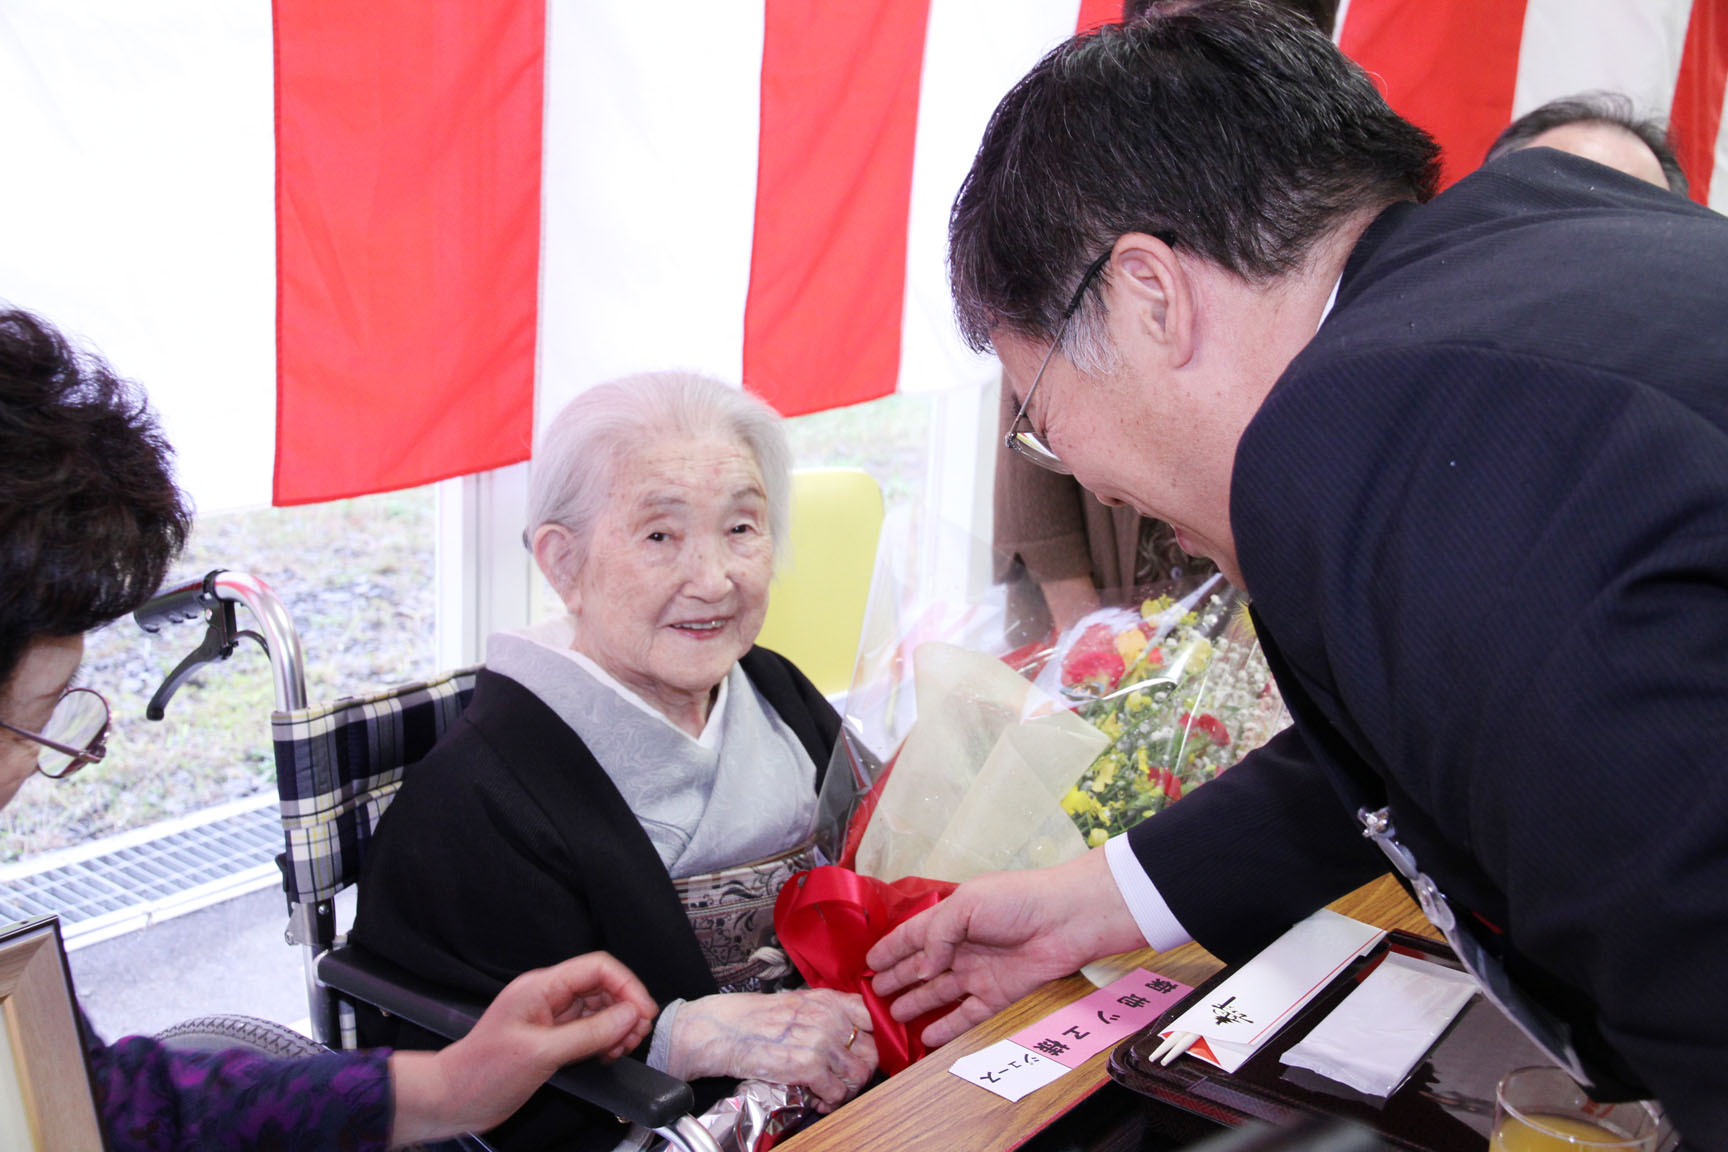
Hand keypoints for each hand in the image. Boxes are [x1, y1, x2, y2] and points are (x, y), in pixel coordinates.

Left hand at [387, 951, 655, 1146]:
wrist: (451, 1100)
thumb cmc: (483, 1073)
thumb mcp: (541, 1053)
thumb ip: (589, 1033)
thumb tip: (630, 1015)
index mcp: (542, 986)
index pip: (598, 968)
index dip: (627, 986)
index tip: (643, 1013)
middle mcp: (548, 996)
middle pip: (602, 987)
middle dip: (626, 1009)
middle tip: (635, 1037)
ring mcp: (550, 1018)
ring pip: (599, 1010)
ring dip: (617, 1027)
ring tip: (621, 1049)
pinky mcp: (551, 1039)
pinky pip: (589, 1030)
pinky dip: (604, 1041)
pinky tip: (606, 1056)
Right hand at [668, 989, 876, 1111]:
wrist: (723, 1029)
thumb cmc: (756, 1017)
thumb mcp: (799, 1002)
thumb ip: (829, 1012)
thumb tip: (855, 1031)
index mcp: (829, 1000)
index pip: (874, 1018)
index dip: (876, 1039)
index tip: (867, 1052)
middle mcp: (830, 1018)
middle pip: (871, 1051)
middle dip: (861, 1071)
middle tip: (845, 1080)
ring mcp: (820, 1042)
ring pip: (857, 1076)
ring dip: (846, 1090)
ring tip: (830, 1093)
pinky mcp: (807, 1066)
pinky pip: (836, 1093)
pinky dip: (830, 1102)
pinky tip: (817, 1100)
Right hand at [865, 848, 1144, 1047]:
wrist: (1067, 920)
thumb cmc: (1017, 901)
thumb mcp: (966, 905)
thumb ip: (937, 935)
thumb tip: (922, 967)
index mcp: (951, 918)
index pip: (912, 935)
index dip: (889, 948)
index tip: (867, 962)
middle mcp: (961, 946)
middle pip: (922, 966)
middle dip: (898, 978)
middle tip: (873, 993)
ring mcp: (979, 971)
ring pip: (939, 993)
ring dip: (917, 1003)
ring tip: (894, 1015)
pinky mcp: (997, 994)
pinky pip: (967, 1014)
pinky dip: (947, 1026)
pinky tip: (928, 1036)